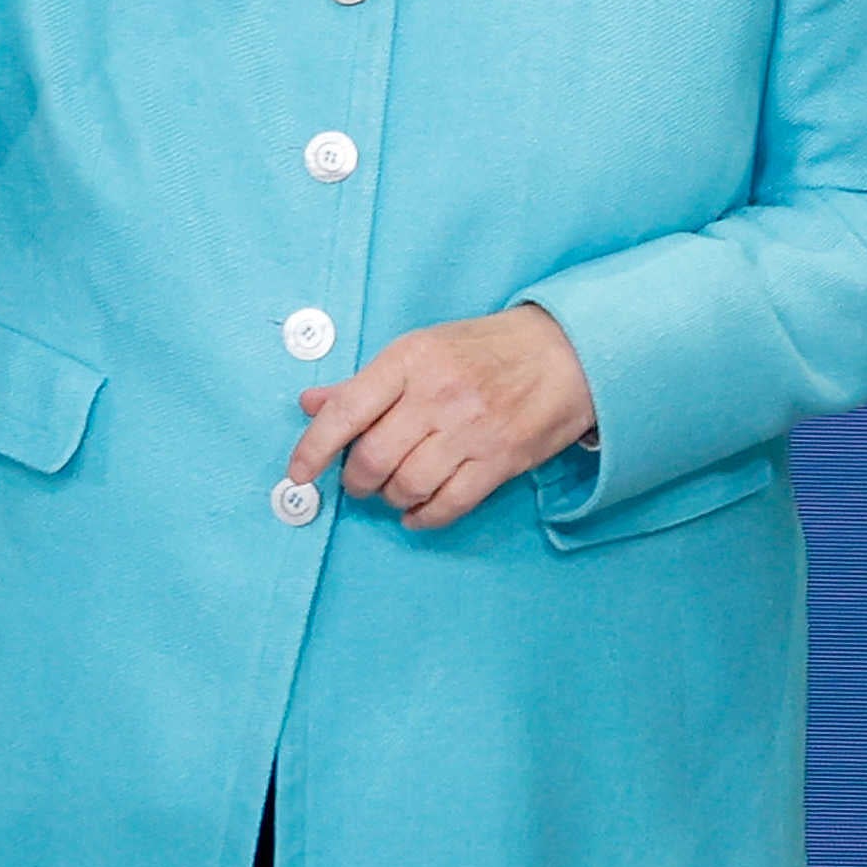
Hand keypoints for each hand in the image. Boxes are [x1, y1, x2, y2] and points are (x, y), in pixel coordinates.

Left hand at [288, 305, 592, 530]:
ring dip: (390, 498)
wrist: (567, 351)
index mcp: (409, 361)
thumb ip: (364, 383)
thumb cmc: (484, 349)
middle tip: (359, 480)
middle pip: (373, 458)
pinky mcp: (502, 460)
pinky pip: (450, 504)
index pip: (345, 412)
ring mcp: (472, 430)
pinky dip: (425, 517)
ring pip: (407, 485)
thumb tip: (310, 404)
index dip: (313, 449)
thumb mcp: (419, 348)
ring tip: (393, 489)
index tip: (299, 473)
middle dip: (356, 481)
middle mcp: (438, 396)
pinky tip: (418, 513)